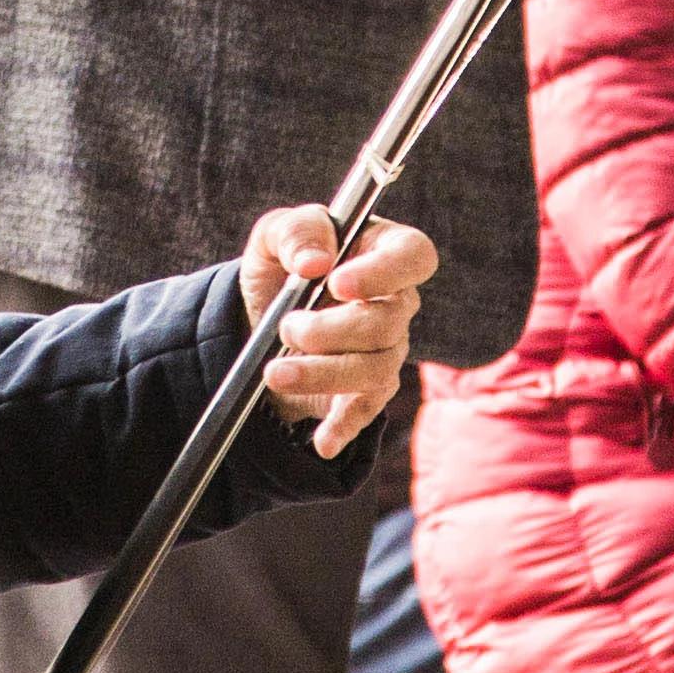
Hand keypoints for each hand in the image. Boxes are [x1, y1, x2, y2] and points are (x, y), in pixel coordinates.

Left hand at [238, 203, 436, 453]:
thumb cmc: (281, 265)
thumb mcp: (273, 237)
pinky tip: (323, 440)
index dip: (383, 271)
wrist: (260, 317)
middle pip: (388, 321)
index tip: (337, 284)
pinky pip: (368, 408)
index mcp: (381, 248)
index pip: (412, 255)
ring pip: (376, 367)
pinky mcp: (369, 387)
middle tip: (287, 327)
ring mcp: (387, 346)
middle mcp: (395, 299)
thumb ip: (295, 232)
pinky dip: (344, 425)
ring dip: (322, 373)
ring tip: (276, 372)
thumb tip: (315, 261)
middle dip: (331, 330)